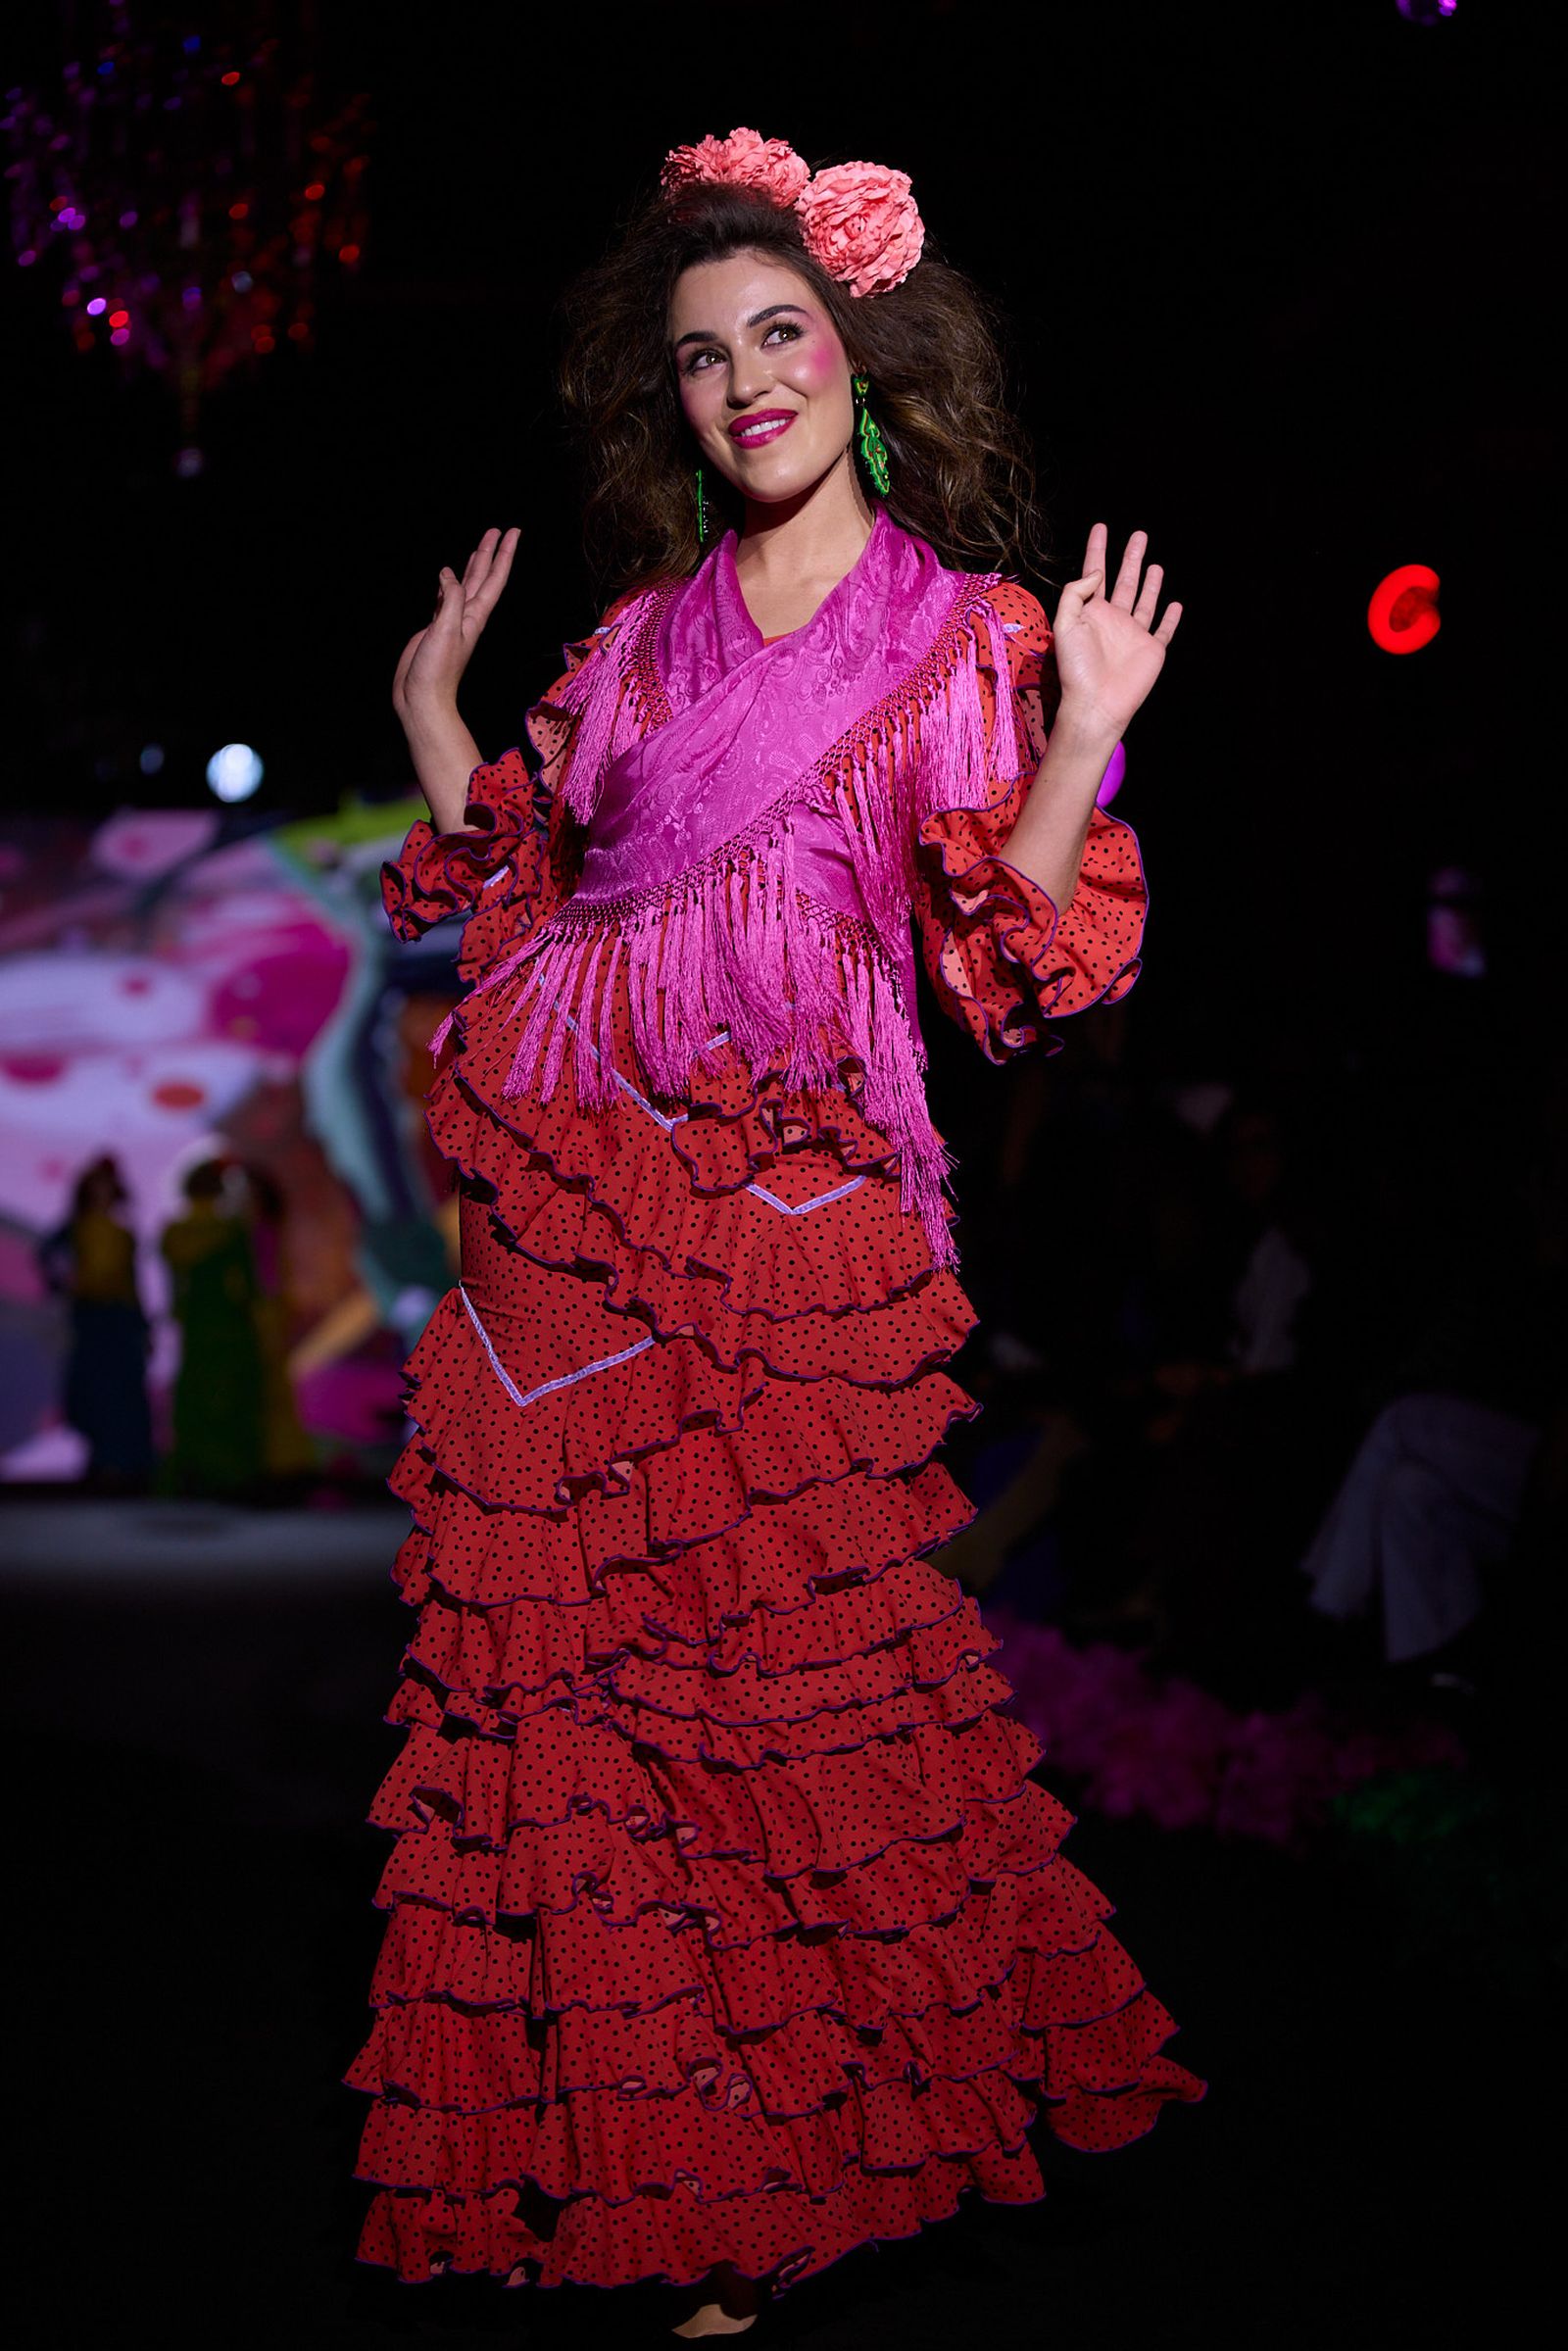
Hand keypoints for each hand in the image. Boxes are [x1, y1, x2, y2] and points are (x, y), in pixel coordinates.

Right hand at [392, 525, 518, 726]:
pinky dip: (448, 584)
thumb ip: (451, 599)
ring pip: (465, 585)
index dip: (503, 554)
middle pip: (483, 577)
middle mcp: (467, 616)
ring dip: (473, 566)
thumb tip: (447, 574)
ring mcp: (451, 622)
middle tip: (497, 531)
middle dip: (490, 553)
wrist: (422, 698)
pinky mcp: (435, 628)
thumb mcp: (447, 629)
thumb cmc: (437, 671)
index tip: (512, 532)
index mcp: (475, 616)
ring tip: (479, 547)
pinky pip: (445, 598)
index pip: (494, 578)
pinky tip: (447, 577)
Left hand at [1050, 524, 1181, 741]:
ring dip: (1150, 583)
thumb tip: (1098, 573)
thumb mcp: (1065, 624)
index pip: (1094, 573)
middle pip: (1124, 580)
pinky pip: (1163, 630)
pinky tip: (1175, 605)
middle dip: (1131, 557)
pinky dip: (1170, 618)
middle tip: (1139, 535)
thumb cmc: (1077, 668)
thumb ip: (1077, 593)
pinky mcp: (1151, 649)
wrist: (1096, 703)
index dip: (1098, 549)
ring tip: (1155, 564)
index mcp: (1091, 612)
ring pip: (1144, 601)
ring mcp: (1133, 634)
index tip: (1101, 527)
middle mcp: (1113, 619)